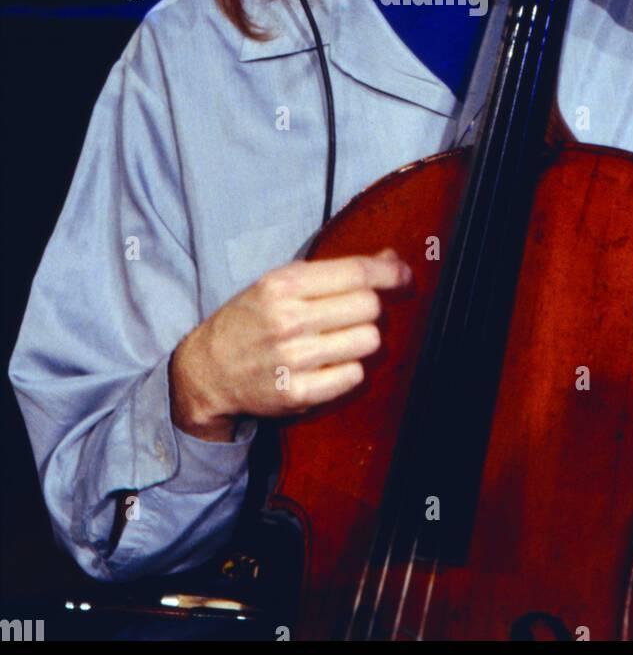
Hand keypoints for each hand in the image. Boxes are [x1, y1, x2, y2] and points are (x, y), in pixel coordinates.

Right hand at [169, 249, 411, 440]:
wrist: (208, 369)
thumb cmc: (250, 320)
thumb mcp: (280, 283)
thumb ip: (335, 272)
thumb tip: (391, 261)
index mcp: (283, 284)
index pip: (357, 273)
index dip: (390, 273)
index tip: (403, 275)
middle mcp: (289, 319)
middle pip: (369, 306)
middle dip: (369, 307)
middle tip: (351, 313)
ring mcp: (294, 359)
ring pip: (368, 341)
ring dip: (361, 339)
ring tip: (337, 339)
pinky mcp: (298, 393)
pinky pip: (354, 375)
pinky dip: (349, 369)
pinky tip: (328, 364)